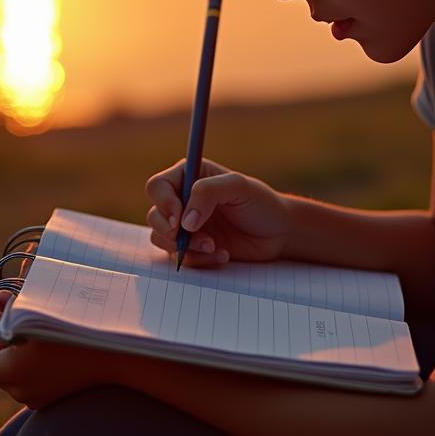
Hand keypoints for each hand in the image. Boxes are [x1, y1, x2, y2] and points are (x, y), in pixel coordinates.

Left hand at [0, 292, 118, 408]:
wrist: (119, 354)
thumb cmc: (75, 328)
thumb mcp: (36, 313)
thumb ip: (8, 314)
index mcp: (9, 371)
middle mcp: (20, 389)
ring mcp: (40, 395)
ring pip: (11, 370)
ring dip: (4, 347)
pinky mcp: (57, 394)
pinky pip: (29, 377)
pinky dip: (22, 358)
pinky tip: (23, 343)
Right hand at [145, 158, 290, 265]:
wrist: (279, 232)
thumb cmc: (261, 203)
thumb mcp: (238, 186)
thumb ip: (207, 193)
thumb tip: (184, 221)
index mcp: (190, 176)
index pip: (158, 186)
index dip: (164, 203)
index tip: (180, 220)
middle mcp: (183, 199)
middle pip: (155, 215)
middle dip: (171, 231)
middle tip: (195, 236)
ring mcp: (187, 225)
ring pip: (162, 239)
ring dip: (185, 247)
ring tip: (214, 246)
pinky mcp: (194, 246)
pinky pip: (181, 258)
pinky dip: (199, 259)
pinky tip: (222, 254)